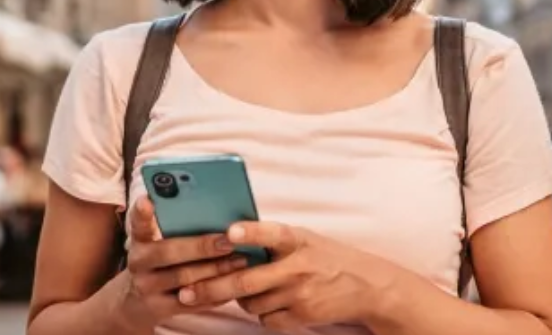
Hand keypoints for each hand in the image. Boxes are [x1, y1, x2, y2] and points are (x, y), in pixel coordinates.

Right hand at [116, 196, 250, 331]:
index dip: (141, 212)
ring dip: (215, 270)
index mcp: (139, 240)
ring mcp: (146, 287)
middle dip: (202, 247)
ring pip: (184, 279)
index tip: (147, 200)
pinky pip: (191, 302)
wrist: (134, 302)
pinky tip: (232, 284)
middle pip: (169, 252)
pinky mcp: (158, 309)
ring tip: (239, 261)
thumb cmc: (158, 261)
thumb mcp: (155, 243)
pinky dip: (214, 293)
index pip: (138, 223)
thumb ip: (173, 228)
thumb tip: (214, 212)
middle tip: (229, 241)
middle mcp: (138, 262)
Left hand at [174, 222, 399, 331]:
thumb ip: (269, 237)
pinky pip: (266, 319)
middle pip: (246, 280)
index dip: (249, 232)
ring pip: (250, 302)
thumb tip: (227, 236)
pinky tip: (266, 301)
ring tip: (237, 287)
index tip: (228, 232)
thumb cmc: (323, 254)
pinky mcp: (303, 316)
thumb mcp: (301, 237)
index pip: (270, 232)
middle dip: (212, 287)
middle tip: (186, 292)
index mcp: (295, 238)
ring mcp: (299, 294)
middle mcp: (296, 266)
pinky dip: (260, 313)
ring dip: (237, 298)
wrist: (365, 285)